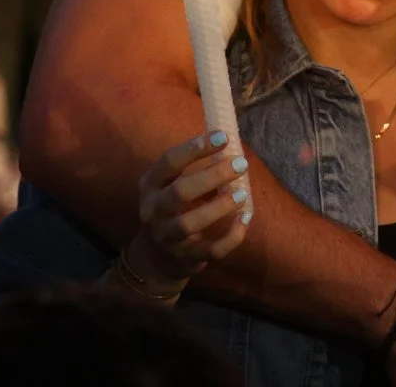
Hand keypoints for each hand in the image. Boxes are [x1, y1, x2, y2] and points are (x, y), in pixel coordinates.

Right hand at [129, 131, 251, 284]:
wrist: (155, 257)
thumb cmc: (173, 208)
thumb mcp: (171, 184)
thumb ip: (194, 166)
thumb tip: (229, 140)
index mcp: (150, 185)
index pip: (169, 162)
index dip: (195, 148)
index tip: (223, 137)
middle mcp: (154, 211)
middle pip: (180, 192)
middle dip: (213, 176)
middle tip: (240, 164)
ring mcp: (167, 237)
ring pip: (190, 224)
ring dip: (219, 207)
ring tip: (243, 194)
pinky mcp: (185, 258)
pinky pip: (210, 251)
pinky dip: (231, 237)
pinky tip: (245, 219)